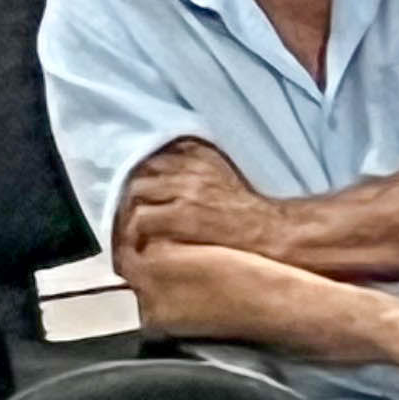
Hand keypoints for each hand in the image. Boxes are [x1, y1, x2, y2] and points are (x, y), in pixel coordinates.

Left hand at [117, 140, 289, 260]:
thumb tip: (170, 181)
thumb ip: (199, 175)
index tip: (141, 194)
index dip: (145, 175)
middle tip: (129, 213)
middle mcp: (191, 169)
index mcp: (202, 158)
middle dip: (133, 193)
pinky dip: (135, 231)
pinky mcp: (181, 215)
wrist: (269, 232)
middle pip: (142, 173)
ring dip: (130, 211)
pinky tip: (139, 241)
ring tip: (131, 229)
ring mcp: (184, 191)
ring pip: (136, 194)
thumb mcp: (225, 181)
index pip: (157, 158)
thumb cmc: (250, 214)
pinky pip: (142, 219)